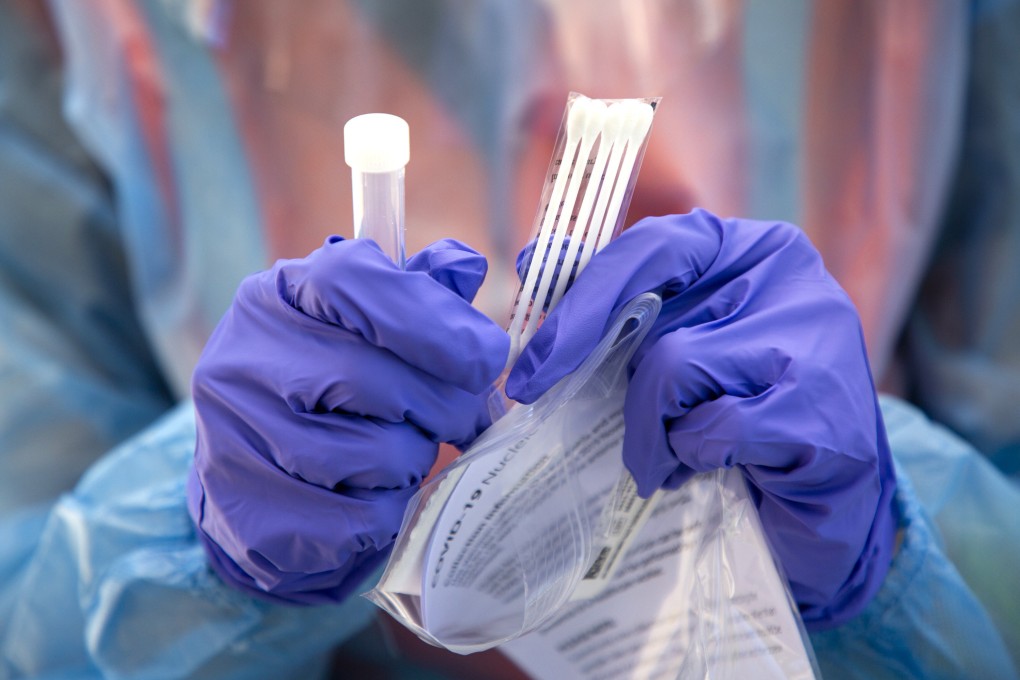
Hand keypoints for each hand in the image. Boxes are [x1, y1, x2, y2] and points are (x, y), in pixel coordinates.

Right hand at [187, 237, 508, 604]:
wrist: (256, 482)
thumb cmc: (328, 391)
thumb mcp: (363, 328)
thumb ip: (416, 296)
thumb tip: (464, 267)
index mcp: (275, 297)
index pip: (351, 282)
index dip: (431, 318)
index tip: (487, 357)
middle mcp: (243, 359)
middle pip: (371, 377)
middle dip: (441, 404)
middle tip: (464, 420)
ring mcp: (235, 439)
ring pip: (374, 454)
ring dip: (413, 460)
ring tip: (404, 455)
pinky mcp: (248, 514)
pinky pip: (359, 519)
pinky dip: (389, 511)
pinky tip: (377, 497)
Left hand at [506, 209, 896, 628]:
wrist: (829, 497)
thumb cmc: (739, 410)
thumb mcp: (681, 344)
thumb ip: (623, 305)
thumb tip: (536, 258)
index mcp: (748, 248)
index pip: (651, 245)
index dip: (581, 301)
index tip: (532, 361)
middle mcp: (788, 277)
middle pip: (653, 313)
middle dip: (593, 370)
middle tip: (550, 406)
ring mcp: (815, 340)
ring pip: (674, 367)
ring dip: (646, 428)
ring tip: (658, 458)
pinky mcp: (822, 412)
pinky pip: (715, 426)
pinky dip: (691, 456)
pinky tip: (705, 468)